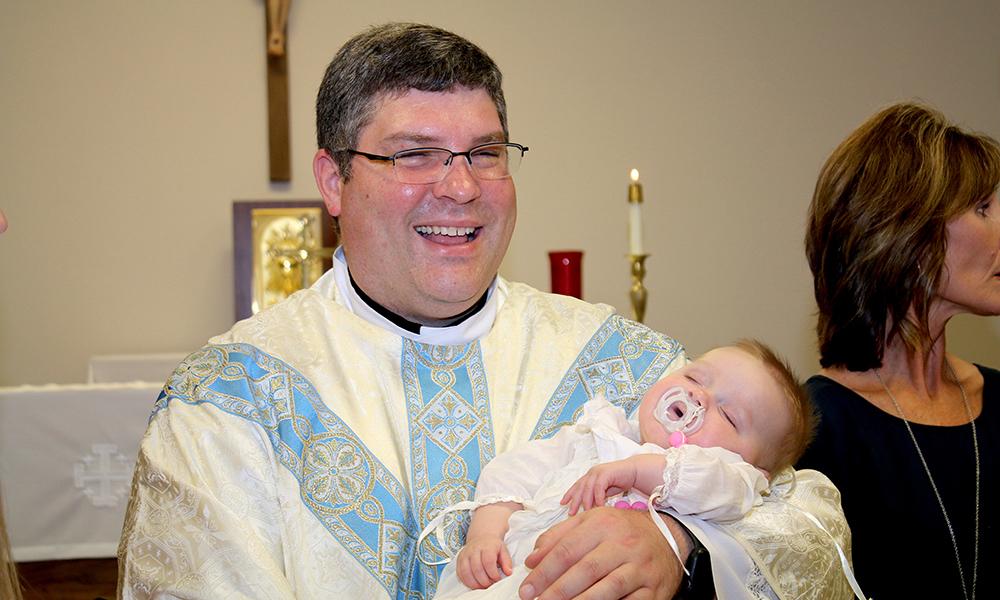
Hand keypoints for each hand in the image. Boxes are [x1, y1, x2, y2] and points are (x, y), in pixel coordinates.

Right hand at [456, 533, 512, 588]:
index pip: (488, 562)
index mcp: (487, 546)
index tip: (497, 579)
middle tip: (490, 584)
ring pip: (466, 572)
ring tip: (482, 586)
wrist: (482, 537)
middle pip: (477, 569)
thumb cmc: (493, 546)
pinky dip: (466, 581)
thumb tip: (508, 572)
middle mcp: (474, 549)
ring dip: (475, 583)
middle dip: (485, 581)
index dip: (493, 574)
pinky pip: (460, 573)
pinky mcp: (459, 560)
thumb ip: (507, 562)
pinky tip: (474, 583)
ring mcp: (465, 554)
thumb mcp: (503, 550)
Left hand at [518, 507, 686, 599]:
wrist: (666, 539)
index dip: (544, 571)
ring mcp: (640, 567)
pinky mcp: (653, 589)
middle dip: (556, 590)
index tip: (527, 588)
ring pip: (607, 589)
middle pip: (585, 570)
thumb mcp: (590, 522)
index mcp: (603, 523)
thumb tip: (532, 559)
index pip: (567, 549)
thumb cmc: (621, 531)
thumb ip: (558, 537)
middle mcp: (623, 543)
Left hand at [561, 459, 635, 514]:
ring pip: (588, 488)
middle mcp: (592, 473)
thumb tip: (588, 508)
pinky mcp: (606, 473)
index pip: (577, 486)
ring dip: (586, 501)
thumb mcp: (605, 491)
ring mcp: (598, 472)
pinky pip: (599, 487)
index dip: (569, 494)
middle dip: (574, 500)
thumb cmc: (620, 481)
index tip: (563, 503)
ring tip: (586, 512)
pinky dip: (598, 497)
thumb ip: (596, 497)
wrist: (634, 471)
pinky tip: (599, 506)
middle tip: (571, 512)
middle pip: (580, 487)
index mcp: (590, 476)